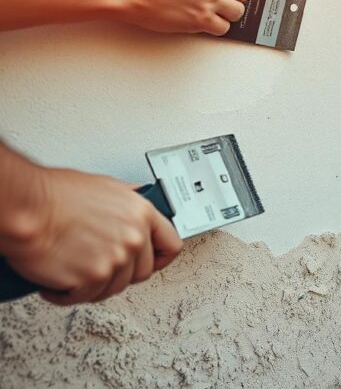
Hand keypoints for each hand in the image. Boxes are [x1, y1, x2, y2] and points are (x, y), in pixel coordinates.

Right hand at [2, 167, 182, 304]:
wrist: (25, 209)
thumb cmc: (53, 195)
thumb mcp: (104, 187)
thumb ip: (126, 203)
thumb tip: (134, 205)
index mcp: (141, 214)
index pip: (171, 245)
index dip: (161, 259)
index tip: (152, 263)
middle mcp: (133, 238)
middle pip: (142, 273)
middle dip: (121, 273)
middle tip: (98, 266)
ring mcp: (115, 260)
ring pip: (114, 288)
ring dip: (93, 285)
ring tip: (73, 269)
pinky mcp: (91, 279)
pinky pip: (85, 297)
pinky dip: (68, 294)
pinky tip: (57, 280)